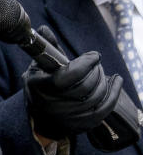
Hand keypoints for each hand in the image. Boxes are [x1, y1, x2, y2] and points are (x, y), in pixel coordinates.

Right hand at [24, 26, 121, 140]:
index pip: (66, 77)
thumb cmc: (42, 84)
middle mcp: (51, 105)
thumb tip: (44, 29)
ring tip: (101, 71)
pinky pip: (104, 109)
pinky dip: (114, 94)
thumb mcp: (39, 66)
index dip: (84, 64)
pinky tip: (116, 81)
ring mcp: (67, 118)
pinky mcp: (82, 125)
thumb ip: (46, 49)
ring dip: (104, 80)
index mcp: (38, 87)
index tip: (94, 55)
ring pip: (96, 97)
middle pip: (84, 87)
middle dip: (96, 71)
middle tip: (97, 62)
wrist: (41, 116)